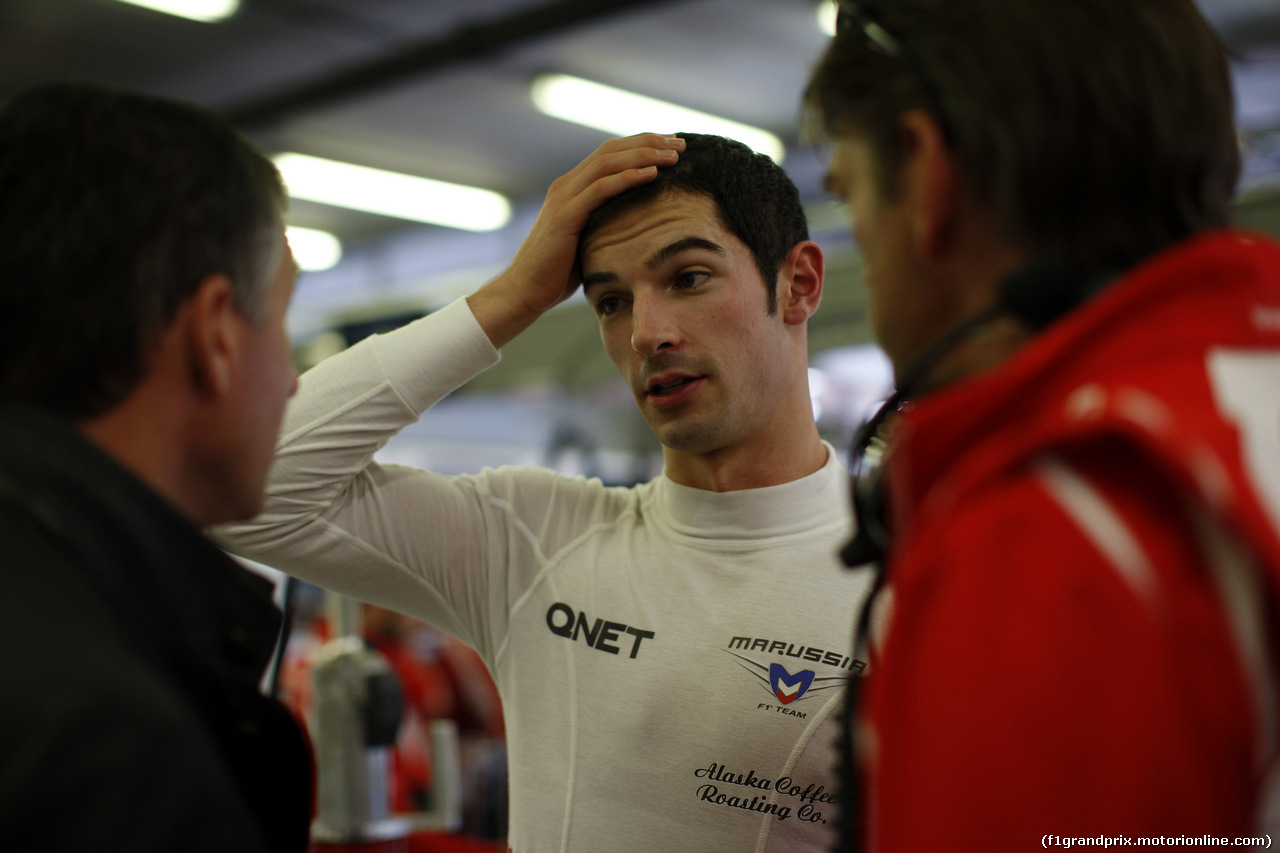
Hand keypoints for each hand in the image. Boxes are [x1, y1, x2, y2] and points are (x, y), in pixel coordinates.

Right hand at [469, 134, 684, 347]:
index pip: (611, 153)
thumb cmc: (558, 272)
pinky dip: (627, 178)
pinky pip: (601, 189)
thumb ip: (605, 223)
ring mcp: (564, 197)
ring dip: (644, 155)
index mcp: (573, 187)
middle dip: (649, 142)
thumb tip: (636, 224)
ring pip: (608, 163)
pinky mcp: (565, 215)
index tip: (672, 147)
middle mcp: (567, 184)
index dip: (642, 144)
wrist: (526, 290)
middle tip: (680, 144)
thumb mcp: (588, 239)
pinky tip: (651, 174)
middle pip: (612, 149)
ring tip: (673, 155)